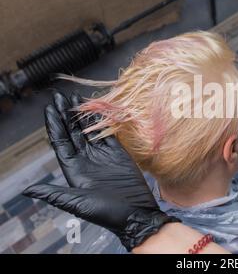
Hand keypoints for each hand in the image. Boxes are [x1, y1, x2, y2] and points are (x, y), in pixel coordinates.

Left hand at [22, 92, 179, 250]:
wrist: (136, 214)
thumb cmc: (106, 212)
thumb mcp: (78, 203)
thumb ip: (54, 194)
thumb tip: (28, 191)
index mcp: (74, 169)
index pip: (60, 142)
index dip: (54, 125)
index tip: (49, 108)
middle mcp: (86, 159)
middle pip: (73, 132)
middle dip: (66, 114)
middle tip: (60, 96)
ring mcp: (103, 155)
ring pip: (89, 131)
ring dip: (82, 115)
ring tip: (75, 99)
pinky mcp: (119, 154)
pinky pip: (108, 134)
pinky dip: (103, 122)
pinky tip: (97, 110)